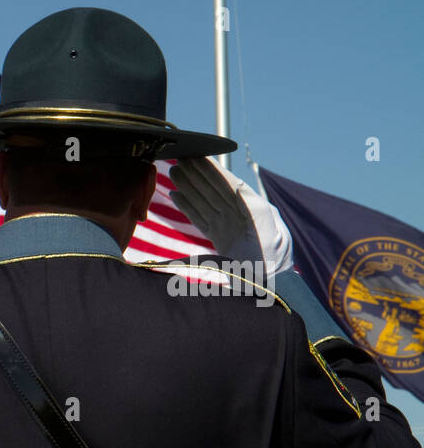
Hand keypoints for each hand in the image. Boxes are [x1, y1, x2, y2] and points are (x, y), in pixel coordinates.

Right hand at [168, 157, 292, 280]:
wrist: (269, 291)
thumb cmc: (273, 266)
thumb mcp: (271, 234)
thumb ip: (256, 210)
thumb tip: (238, 188)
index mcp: (253, 211)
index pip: (228, 185)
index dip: (213, 171)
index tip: (198, 156)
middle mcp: (239, 216)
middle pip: (213, 190)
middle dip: (197, 174)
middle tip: (180, 158)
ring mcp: (227, 227)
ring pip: (204, 202)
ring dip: (189, 187)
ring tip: (174, 172)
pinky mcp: (219, 240)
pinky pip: (200, 219)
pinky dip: (188, 207)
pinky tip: (177, 196)